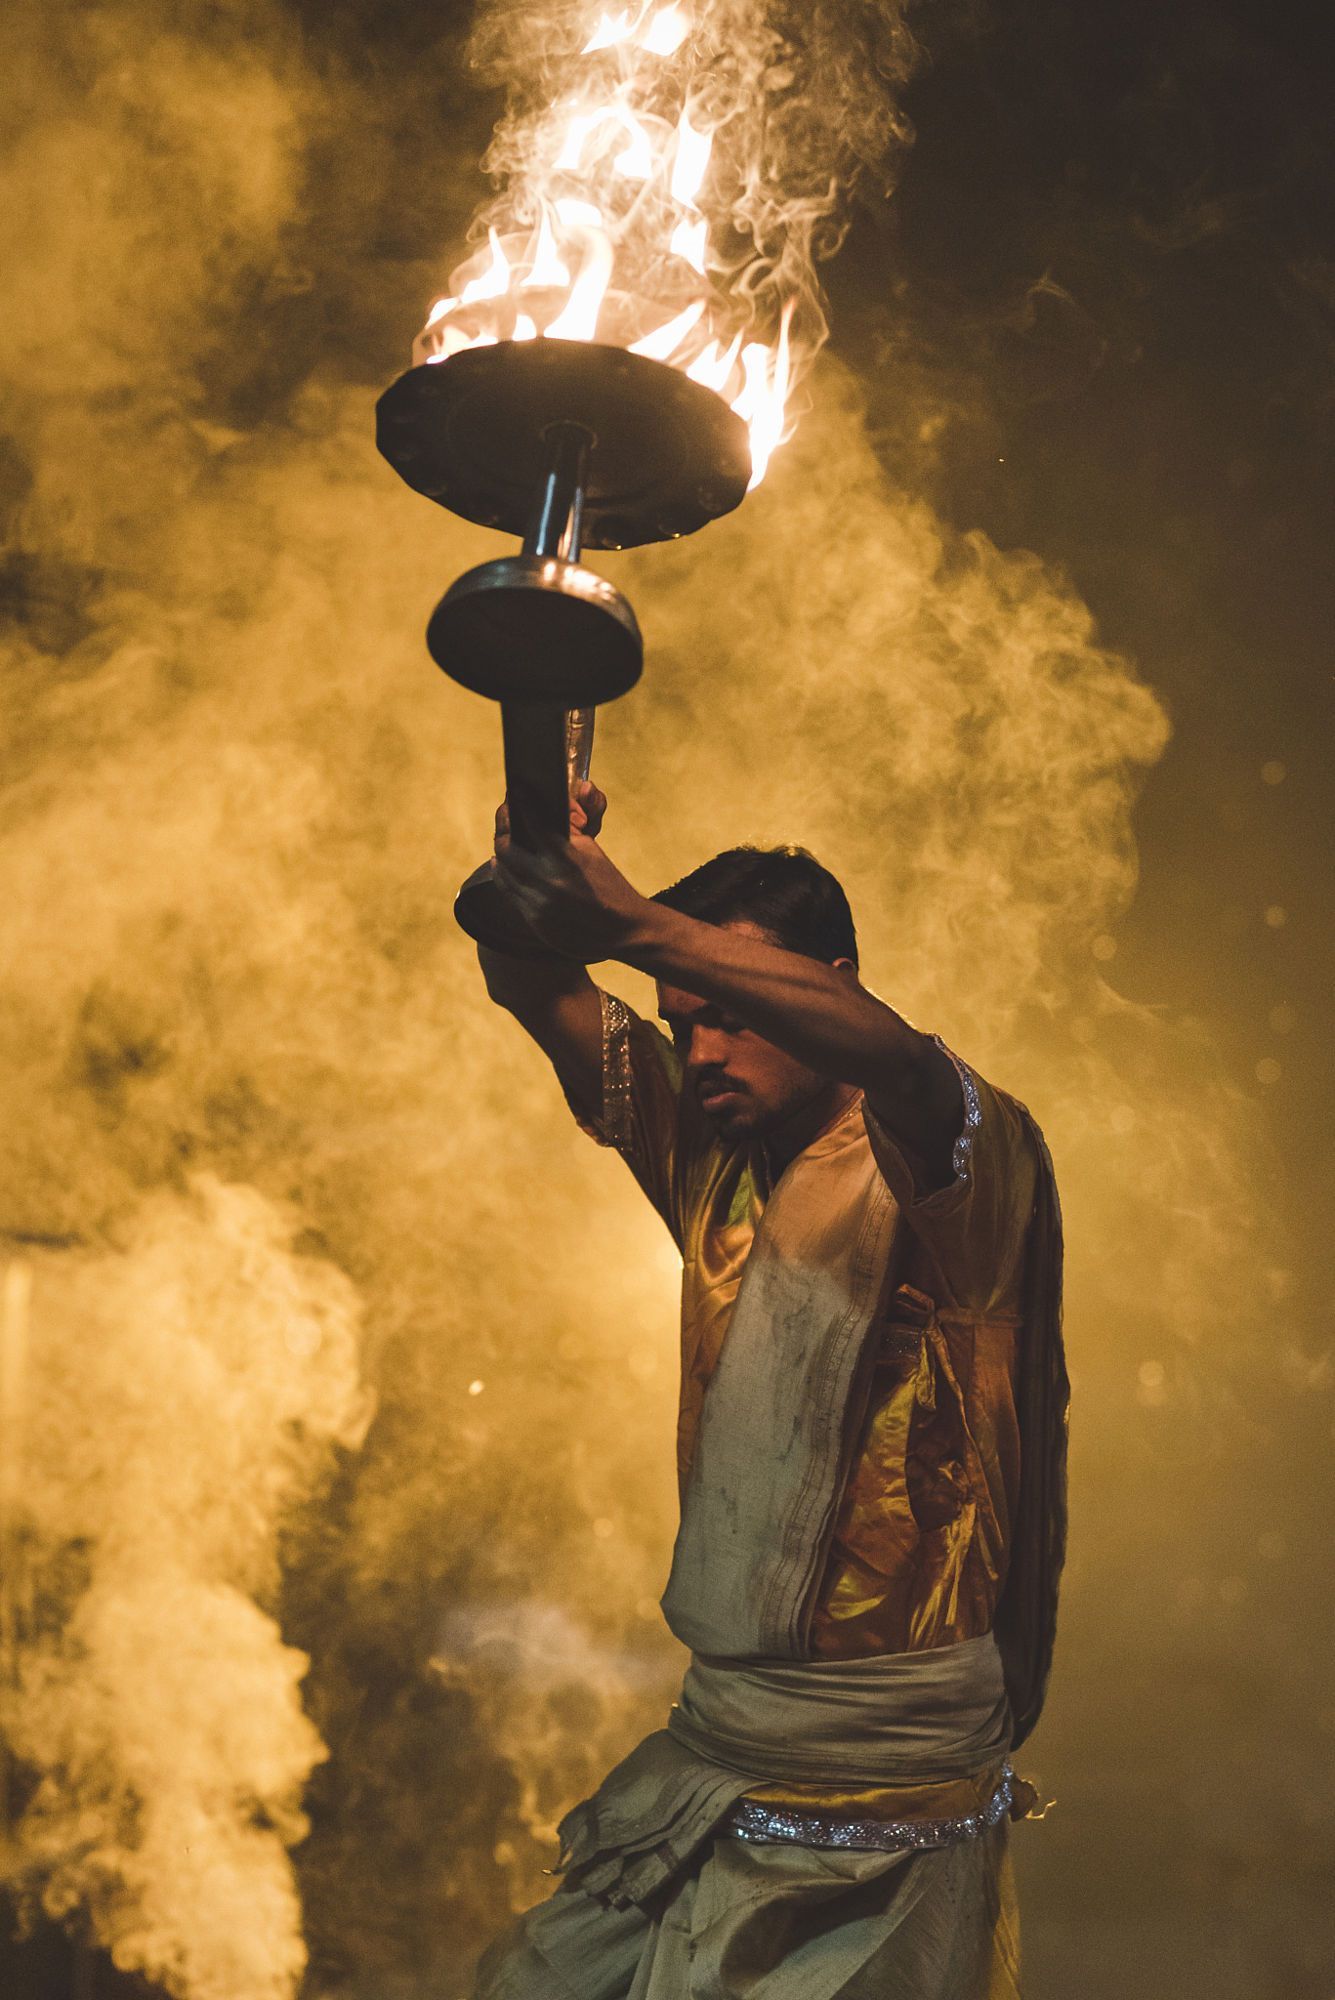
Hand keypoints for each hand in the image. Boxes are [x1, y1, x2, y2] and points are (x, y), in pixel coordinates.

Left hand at [491, 785, 650, 961]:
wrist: (621, 929)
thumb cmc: (608, 885)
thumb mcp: (591, 851)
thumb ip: (566, 831)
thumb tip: (540, 810)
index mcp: (566, 858)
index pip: (533, 823)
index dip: (520, 805)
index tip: (514, 794)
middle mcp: (549, 879)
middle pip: (506, 847)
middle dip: (502, 828)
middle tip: (505, 816)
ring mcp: (539, 901)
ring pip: (502, 870)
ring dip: (500, 852)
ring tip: (504, 840)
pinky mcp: (534, 919)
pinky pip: (508, 891)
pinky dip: (503, 874)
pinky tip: (502, 865)